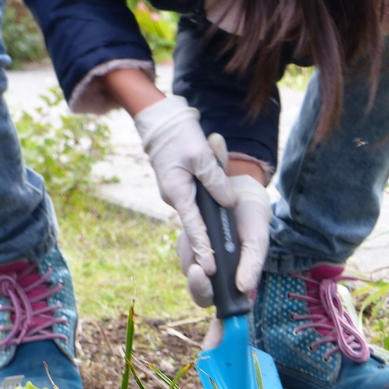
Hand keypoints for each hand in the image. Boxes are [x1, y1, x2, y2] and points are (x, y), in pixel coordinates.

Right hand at [134, 96, 234, 274]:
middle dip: (208, 243)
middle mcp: (174, 197)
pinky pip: (195, 202)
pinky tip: (218, 214)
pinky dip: (206, 208)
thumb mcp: (202, 155)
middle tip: (222, 266)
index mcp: (178, 192)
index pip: (194, 227)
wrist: (160, 120)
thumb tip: (228, 203)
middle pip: (197, 223)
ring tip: (223, 250)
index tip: (212, 268)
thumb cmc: (180, 134)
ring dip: (210, 223)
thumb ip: (216, 181)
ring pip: (198, 211)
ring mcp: (176, 193)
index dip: (204, 248)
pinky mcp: (179, 187)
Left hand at [177, 172, 270, 306]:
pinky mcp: (190, 247)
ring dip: (194, 254)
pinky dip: (189, 240)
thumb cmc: (253, 223)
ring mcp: (200, 261)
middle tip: (198, 270)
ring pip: (188, 267)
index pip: (217, 303)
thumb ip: (252, 265)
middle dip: (197, 283)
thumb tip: (243, 288)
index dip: (209, 307)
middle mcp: (214, 276)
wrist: (241, 197)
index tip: (207, 302)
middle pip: (198, 290)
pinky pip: (183, 249)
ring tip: (209, 232)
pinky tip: (202, 226)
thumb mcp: (256, 241)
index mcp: (232, 281)